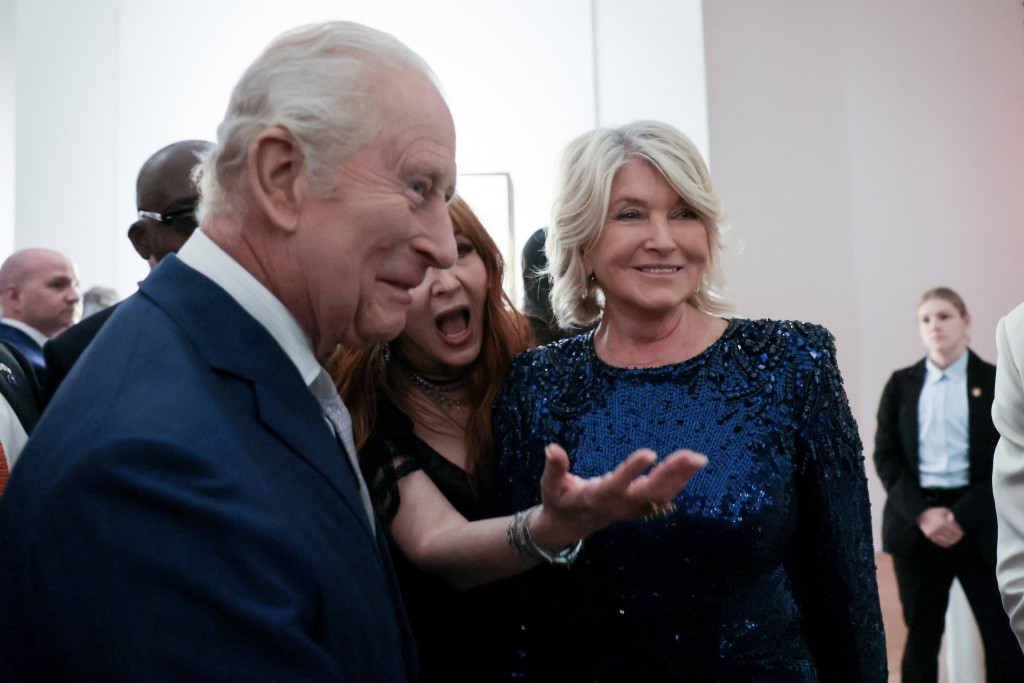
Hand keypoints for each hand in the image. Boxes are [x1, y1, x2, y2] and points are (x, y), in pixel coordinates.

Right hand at [530, 443, 706, 546]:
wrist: (569, 525)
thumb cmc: (559, 500)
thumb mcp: (550, 485)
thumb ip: (554, 467)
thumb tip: (551, 447)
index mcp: (597, 498)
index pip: (617, 484)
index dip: (633, 470)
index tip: (650, 452)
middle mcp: (619, 505)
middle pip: (649, 492)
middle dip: (670, 474)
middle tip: (689, 455)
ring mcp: (632, 508)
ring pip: (661, 495)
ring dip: (680, 477)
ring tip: (699, 458)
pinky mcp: (639, 507)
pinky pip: (663, 496)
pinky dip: (679, 482)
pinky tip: (693, 465)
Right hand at [917, 506, 964, 547]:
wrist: (921, 514)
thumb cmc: (935, 512)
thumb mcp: (944, 511)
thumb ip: (951, 517)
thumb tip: (956, 524)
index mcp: (943, 521)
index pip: (956, 531)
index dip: (960, 533)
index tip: (962, 533)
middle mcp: (939, 528)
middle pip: (953, 537)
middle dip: (957, 538)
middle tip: (959, 537)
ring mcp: (934, 533)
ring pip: (947, 541)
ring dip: (952, 541)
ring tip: (955, 540)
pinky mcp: (930, 536)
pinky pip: (940, 543)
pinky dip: (946, 544)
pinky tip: (949, 543)